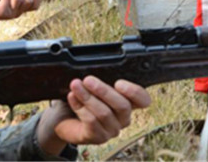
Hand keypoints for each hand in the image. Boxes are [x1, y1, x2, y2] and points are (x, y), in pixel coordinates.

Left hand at [36, 76, 150, 154]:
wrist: (64, 117)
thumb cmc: (82, 98)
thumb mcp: (93, 86)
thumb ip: (100, 79)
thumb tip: (94, 70)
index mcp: (128, 102)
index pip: (143, 100)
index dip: (135, 92)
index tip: (119, 83)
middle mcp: (123, 118)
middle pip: (123, 106)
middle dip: (104, 90)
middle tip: (88, 80)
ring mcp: (111, 130)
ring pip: (104, 113)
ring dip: (88, 97)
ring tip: (75, 86)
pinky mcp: (97, 137)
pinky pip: (91, 122)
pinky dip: (80, 107)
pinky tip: (72, 98)